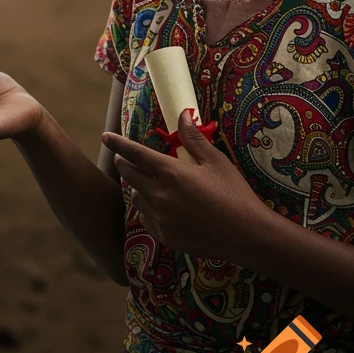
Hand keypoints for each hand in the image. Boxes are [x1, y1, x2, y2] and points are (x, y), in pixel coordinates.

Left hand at [102, 109, 267, 262]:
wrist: (247, 235)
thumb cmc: (234, 194)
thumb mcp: (216, 161)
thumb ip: (194, 139)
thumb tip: (182, 115)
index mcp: (172, 173)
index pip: (135, 153)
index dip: (118, 144)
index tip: (106, 136)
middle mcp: (161, 195)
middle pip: (129, 175)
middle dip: (124, 164)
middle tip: (124, 159)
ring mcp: (161, 218)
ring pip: (135, 197)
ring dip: (136, 187)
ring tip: (147, 183)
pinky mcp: (165, 237)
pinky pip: (145, 218)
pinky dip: (147, 209)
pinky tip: (159, 206)